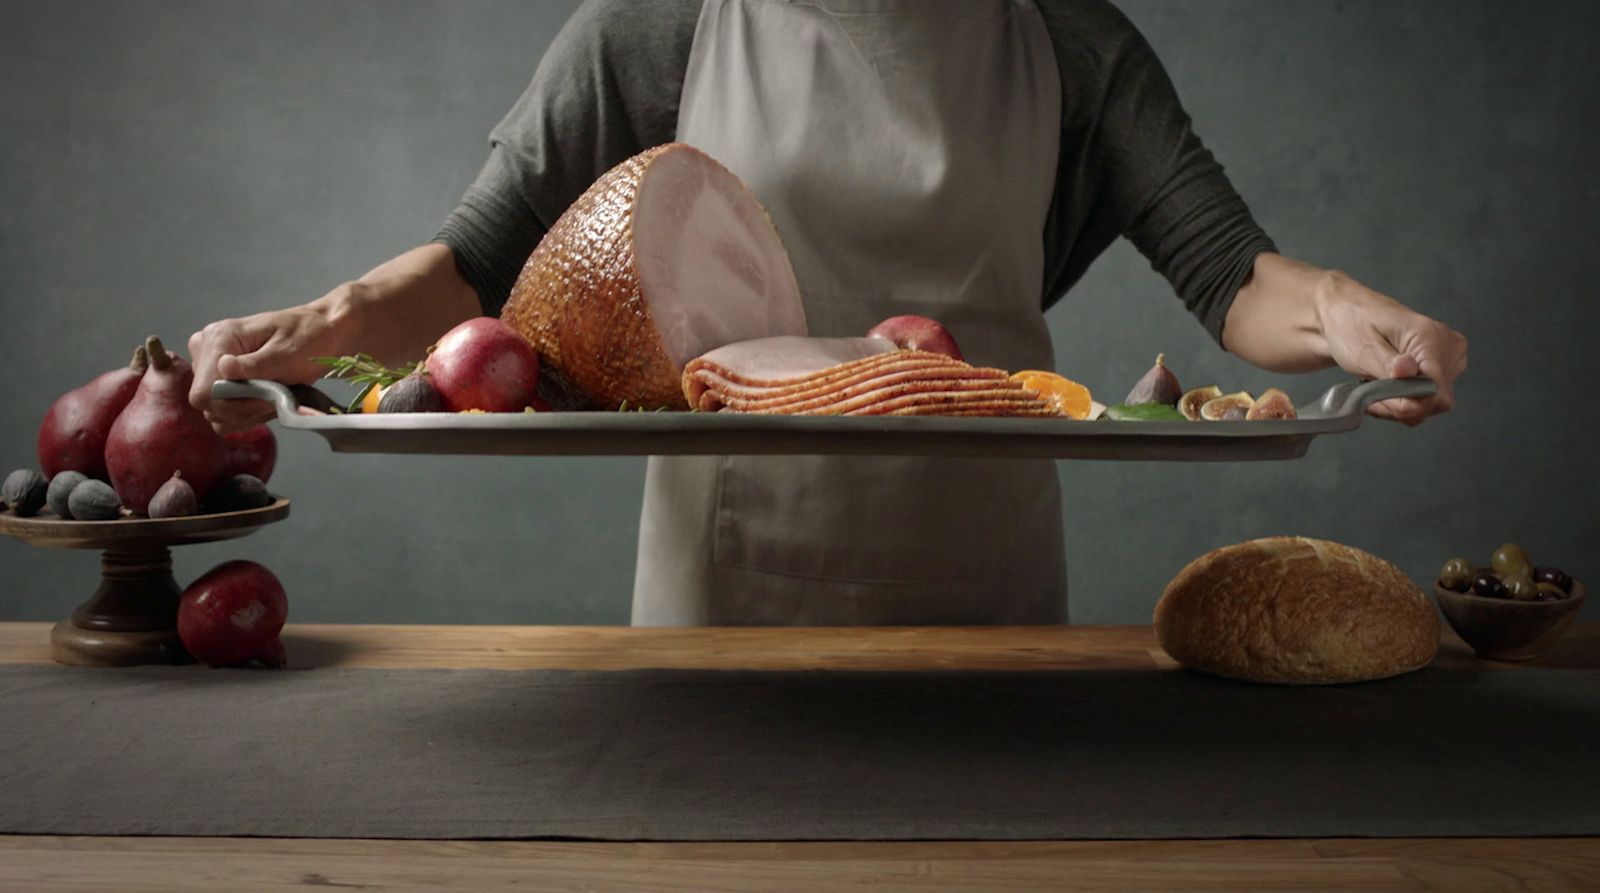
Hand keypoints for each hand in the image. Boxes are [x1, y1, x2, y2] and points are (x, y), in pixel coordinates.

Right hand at [188, 284, 363, 432]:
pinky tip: (266, 402)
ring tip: (273, 397)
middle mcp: (206, 352)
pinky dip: (247, 415)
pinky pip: (224, 415)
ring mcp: (211, 369)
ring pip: (216, 414)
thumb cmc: (307, 337)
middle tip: (274, 398)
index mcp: (218, 338)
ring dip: (248, 414)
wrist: (320, 335)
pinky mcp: (221, 383)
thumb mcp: (286, 352)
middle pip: (208, 404)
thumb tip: (224, 368)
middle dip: (244, 409)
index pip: (204, 390)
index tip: (265, 397)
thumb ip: (255, 365)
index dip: (233, 403)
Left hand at [1313, 272, 1466, 424]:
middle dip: (1400, 406)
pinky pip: (1428, 398)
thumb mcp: (1362, 347)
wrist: (1347, 314)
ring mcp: (1448, 357)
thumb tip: (1408, 372)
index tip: (1376, 399)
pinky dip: (1404, 401)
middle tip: (1370, 395)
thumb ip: (1387, 364)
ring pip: (1431, 403)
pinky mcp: (1441, 367)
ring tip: (1374, 389)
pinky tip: (1384, 390)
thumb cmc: (1352, 324)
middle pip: (1435, 400)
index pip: (1435, 390)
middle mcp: (1448, 347)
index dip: (1406, 404)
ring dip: (1399, 405)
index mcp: (1430, 338)